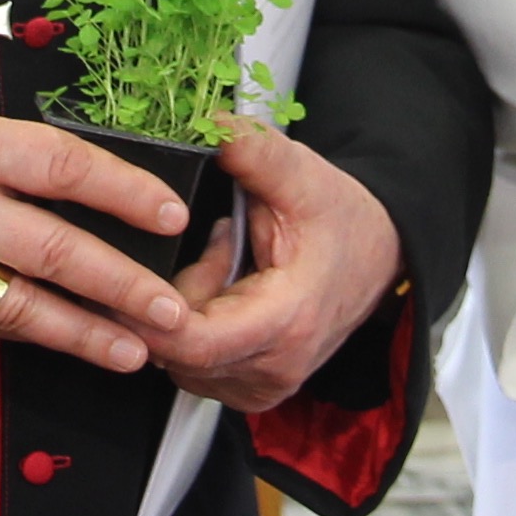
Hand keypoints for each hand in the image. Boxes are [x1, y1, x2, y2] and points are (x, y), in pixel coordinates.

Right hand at [0, 75, 199, 375]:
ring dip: (85, 334)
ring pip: (24, 306)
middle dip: (125, 287)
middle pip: (61, 252)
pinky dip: (24, 335)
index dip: (128, 193)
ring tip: (133, 352)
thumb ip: (3, 151)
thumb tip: (69, 180)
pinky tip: (60, 345)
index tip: (172, 213)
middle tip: (173, 310)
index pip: (70, 168)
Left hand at [152, 120, 407, 414]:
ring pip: (181, 361)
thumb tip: (211, 126)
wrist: (379, 255)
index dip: (151, 312)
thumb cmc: (342, 220)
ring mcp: (264, 385)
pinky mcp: (253, 389)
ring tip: (228, 264)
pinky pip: (196, 368)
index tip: (135, 272)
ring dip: (186, 312)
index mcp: (286, 321)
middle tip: (217, 244)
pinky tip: (227, 293)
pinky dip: (197, 329)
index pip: (194, 343)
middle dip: (173, 295)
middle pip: (179, 350)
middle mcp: (275, 367)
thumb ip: (255, 151)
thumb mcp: (301, 174)